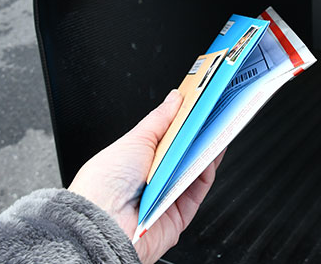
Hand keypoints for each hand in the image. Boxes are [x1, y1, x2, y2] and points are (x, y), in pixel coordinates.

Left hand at [68, 89, 224, 263]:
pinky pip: (200, 188)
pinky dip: (207, 168)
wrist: (104, 221)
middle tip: (212, 111)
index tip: (199, 101)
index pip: (168, 134)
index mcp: (138, 158)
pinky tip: (211, 150)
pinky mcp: (180, 213)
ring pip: (195, 168)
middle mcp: (153, 177)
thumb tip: (176, 98)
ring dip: (206, 148)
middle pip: (184, 150)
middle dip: (199, 131)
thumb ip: (160, 119)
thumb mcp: (134, 139)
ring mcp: (167, 194)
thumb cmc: (105, 183)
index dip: (184, 118)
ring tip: (216, 126)